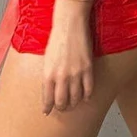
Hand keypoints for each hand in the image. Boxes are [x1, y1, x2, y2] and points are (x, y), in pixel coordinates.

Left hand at [41, 0, 94, 114]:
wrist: (70, 24)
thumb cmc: (57, 38)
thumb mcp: (47, 58)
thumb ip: (49, 75)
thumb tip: (49, 88)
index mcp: (48, 74)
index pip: (47, 99)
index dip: (48, 108)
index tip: (48, 112)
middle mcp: (61, 77)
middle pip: (62, 102)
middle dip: (61, 108)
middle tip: (62, 108)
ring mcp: (75, 74)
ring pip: (76, 98)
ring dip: (74, 103)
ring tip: (73, 103)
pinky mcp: (87, 69)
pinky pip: (89, 89)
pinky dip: (87, 96)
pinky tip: (86, 97)